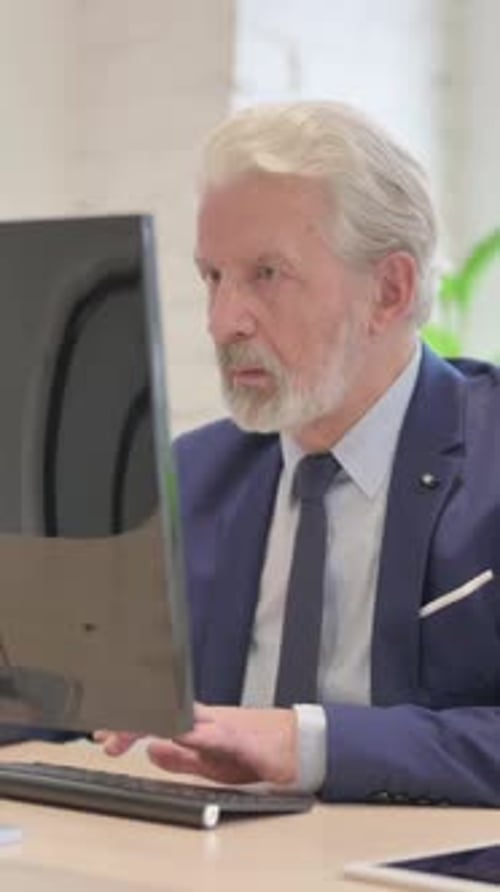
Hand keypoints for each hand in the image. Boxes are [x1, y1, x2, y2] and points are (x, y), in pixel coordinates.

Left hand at [94, 703, 297, 785]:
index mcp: (195, 724)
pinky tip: (176, 735)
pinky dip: (193, 734)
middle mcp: (204, 718)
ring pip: (179, 716)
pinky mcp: (239, 737)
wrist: (297, 745)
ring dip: (151, 722)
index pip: (156, 718)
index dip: (127, 724)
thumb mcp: (209, 763)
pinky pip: (212, 733)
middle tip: (104, 738)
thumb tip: (150, 752)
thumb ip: (180, 758)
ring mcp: (220, 724)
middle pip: (162, 711)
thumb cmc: (256, 751)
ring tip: (126, 733)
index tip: (103, 736)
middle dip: (130, 722)